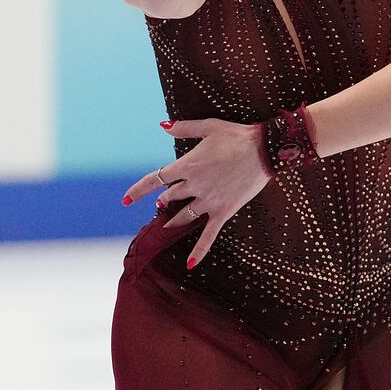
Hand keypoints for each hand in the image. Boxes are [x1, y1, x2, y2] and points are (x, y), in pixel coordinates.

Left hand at [121, 117, 271, 267]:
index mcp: (188, 165)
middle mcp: (195, 185)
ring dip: (173, 220)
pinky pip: (208, 234)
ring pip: (183, 216)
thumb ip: (184, 128)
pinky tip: (190, 264)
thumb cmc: (237, 135)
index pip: (156, 179)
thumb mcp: (209, 127)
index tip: (125, 199)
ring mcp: (209, 200)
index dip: (138, 190)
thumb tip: (162, 125)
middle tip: (164, 202)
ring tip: (169, 222)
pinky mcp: (224, 210)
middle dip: (165, 200)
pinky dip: (198, 250)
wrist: (265, 149)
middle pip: (170, 197)